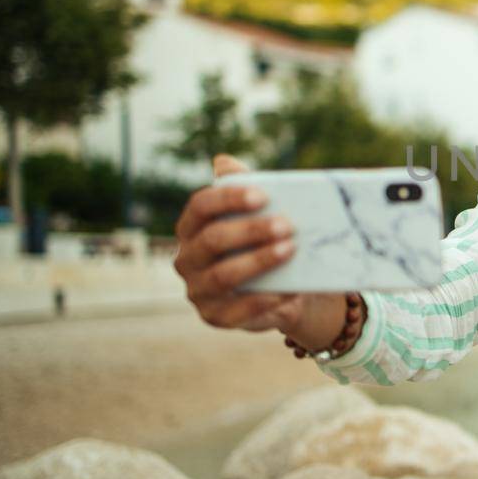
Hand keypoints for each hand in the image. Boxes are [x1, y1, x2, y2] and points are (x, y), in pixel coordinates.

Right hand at [173, 153, 312, 335]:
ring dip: (258, 262)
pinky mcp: (215, 316)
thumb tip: (224, 161)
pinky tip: (288, 289)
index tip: (262, 195)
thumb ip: (244, 187)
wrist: (282, 288)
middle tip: (286, 224)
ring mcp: (198, 290)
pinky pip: (236, 310)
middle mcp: (187, 258)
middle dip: (250, 230)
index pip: (200, 206)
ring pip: (222, 275)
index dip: (228, 199)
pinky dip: (264, 300)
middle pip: (212, 239)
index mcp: (192, 227)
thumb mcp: (260, 214)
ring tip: (290, 250)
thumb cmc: (264, 242)